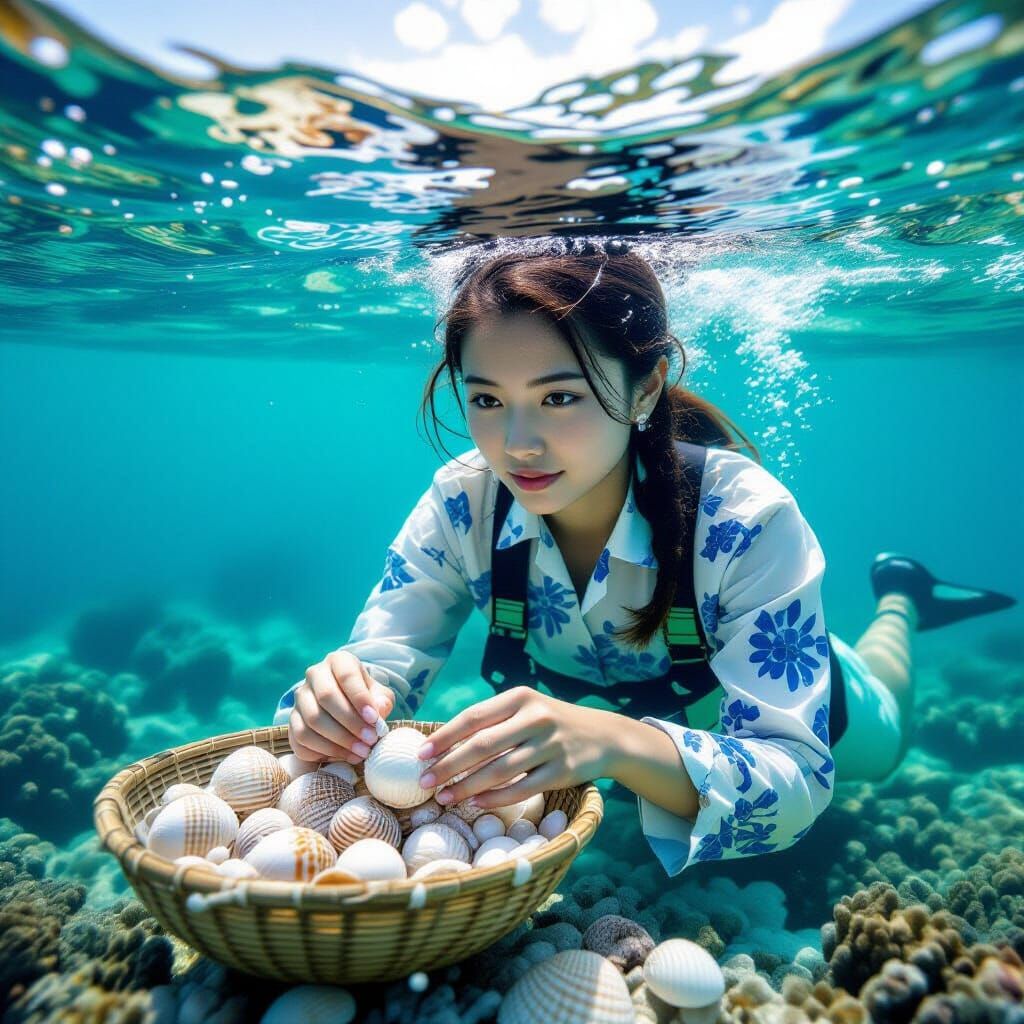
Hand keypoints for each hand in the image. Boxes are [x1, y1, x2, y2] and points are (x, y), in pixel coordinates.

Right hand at [288, 651, 395, 763]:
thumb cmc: (365, 698)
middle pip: (326, 697)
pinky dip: (324, 751)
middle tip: (369, 740)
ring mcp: (300, 698)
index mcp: (338, 661)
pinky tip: (346, 755)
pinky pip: (301, 738)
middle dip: (350, 722)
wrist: (345, 707)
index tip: (374, 719)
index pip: (346, 675)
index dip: (360, 698)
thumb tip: (377, 710)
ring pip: (312, 720)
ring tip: (361, 751)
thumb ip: (382, 701)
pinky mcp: (292, 720)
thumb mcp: (379, 695)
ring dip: (339, 740)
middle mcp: (314, 675)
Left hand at [415, 686, 614, 809]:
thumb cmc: (548, 723)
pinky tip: (476, 804)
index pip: (473, 717)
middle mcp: (535, 718)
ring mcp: (550, 745)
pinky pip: (521, 789)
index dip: (444, 737)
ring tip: (444, 798)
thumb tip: (441, 744)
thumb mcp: (524, 709)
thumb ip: (491, 721)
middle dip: (448, 765)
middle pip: (482, 745)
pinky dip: (495, 798)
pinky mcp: (562, 772)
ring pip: (499, 770)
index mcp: (520, 697)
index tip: (421, 754)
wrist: (602, 735)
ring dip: (467, 787)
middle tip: (425, 781)